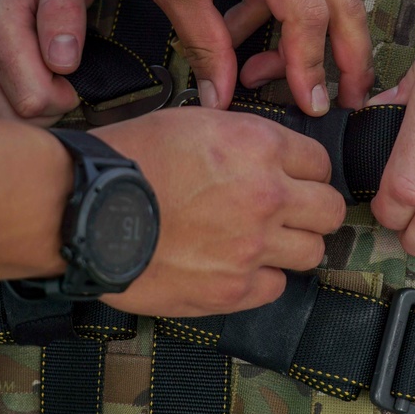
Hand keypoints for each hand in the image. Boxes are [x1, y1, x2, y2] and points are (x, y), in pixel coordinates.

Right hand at [0, 0, 101, 123]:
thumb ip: (65, 8)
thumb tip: (62, 61)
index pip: (32, 98)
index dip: (65, 95)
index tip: (75, 69)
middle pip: (13, 117)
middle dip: (49, 107)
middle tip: (64, 75)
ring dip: (31, 112)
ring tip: (47, 77)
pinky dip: (10, 110)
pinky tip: (27, 85)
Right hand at [93, 107, 345, 315]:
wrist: (84, 208)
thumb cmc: (127, 159)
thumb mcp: (192, 122)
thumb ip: (242, 139)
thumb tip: (268, 155)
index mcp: (258, 146)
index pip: (320, 162)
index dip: (306, 171)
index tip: (293, 180)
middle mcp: (266, 195)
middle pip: (330, 211)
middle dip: (313, 210)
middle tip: (290, 213)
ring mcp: (252, 247)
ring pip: (312, 252)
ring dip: (292, 246)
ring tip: (260, 242)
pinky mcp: (231, 290)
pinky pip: (276, 288)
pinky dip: (262, 279)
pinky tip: (235, 266)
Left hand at [112, 0, 373, 112]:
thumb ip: (204, 45)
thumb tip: (220, 97)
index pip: (307, 16)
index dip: (310, 67)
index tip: (312, 105)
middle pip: (344, 4)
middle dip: (350, 58)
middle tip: (348, 100)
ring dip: (305, 39)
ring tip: (260, 72)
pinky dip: (281, 13)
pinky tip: (242, 32)